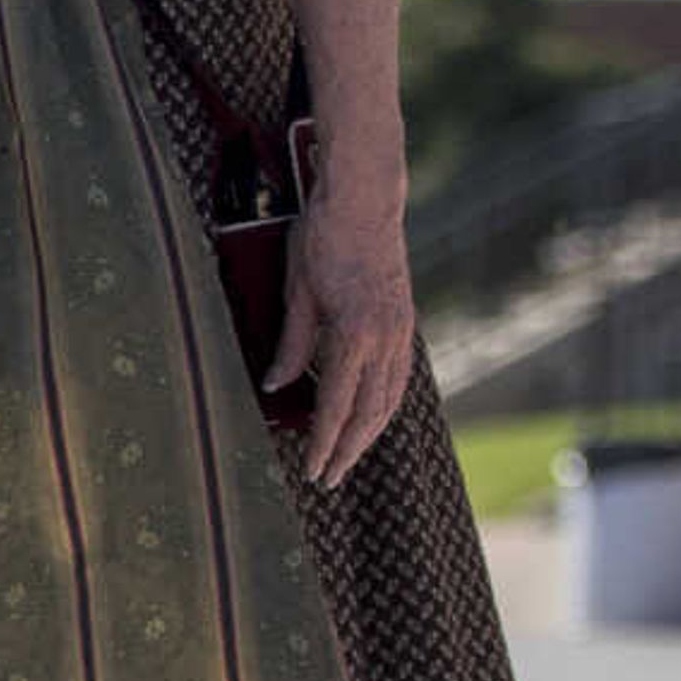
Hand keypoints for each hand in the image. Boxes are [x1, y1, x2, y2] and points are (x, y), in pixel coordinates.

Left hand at [263, 181, 418, 489]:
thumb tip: (275, 387)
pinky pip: (398, 377)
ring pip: (390, 399)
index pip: (336, 404)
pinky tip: (373, 418)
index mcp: (355, 333)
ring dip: (369, 434)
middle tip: (329, 481)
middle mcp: (386, 338)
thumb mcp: (297, 291)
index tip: (313, 470)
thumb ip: (292, 344)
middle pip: (369, 412)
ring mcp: (401, 331)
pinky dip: (386, 405)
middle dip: (348, 450)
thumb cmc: (323, 239)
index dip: (324, 442)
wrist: (367, 200)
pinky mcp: (406, 323)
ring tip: (347, 458)